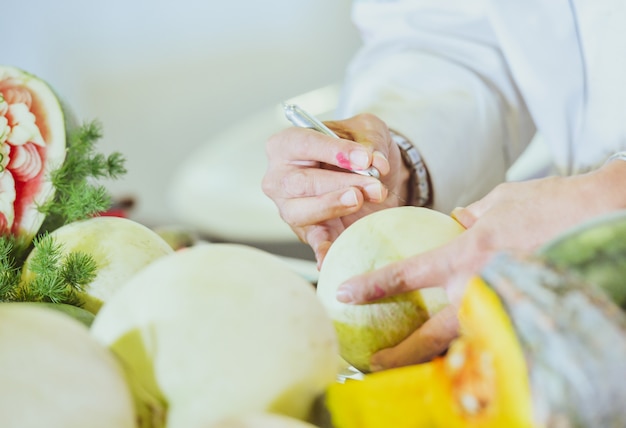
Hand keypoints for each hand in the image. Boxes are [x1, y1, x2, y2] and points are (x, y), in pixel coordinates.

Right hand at [262, 113, 408, 265]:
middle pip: (299, 183)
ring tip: (359, 200)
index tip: (364, 158)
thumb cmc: (357, 148)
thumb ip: (370, 141)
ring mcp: (289, 207)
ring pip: (300, 212)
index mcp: (287, 144)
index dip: (334, 151)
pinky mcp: (307, 231)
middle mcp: (280, 177)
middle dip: (339, 183)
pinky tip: (331, 256)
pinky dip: (322, 250)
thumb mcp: (367, 130)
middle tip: (372, 184)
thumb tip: (374, 161)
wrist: (371, 174)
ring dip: (333, 207)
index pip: (304, 144)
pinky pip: (312, 241)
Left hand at [338, 168, 621, 370]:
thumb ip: (470, 216)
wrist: (603, 216)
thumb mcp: (499, 201)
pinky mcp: (526, 316)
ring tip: (408, 365)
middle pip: (431, 334)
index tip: (343, 294)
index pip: (407, 274)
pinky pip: (490, 336)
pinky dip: (467, 347)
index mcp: (467, 253)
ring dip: (430, 358)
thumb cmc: (551, 203)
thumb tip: (454, 220)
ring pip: (460, 345)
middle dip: (398, 353)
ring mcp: (506, 307)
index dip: (371, 286)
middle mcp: (481, 287)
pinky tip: (455, 350)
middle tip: (371, 361)